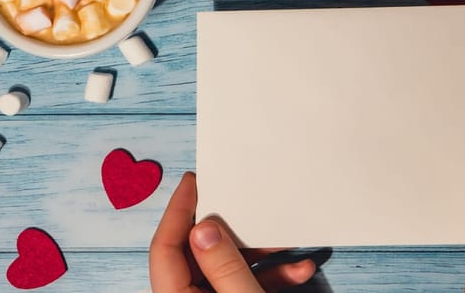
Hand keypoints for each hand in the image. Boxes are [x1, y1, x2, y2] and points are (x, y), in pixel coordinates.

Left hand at [149, 172, 316, 292]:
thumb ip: (225, 266)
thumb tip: (206, 228)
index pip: (165, 247)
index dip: (178, 210)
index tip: (194, 181)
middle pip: (198, 253)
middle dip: (231, 230)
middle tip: (241, 200)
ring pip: (227, 266)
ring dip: (259, 252)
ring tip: (285, 239)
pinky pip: (245, 283)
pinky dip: (271, 274)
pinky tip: (300, 270)